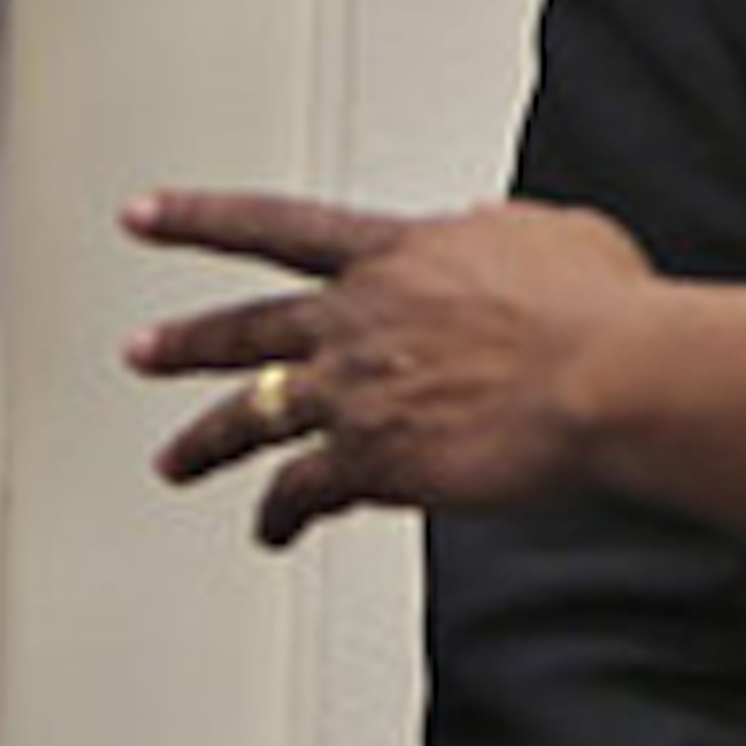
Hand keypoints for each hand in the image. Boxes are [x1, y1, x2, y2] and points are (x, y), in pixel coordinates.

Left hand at [121, 190, 652, 546]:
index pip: (276, 226)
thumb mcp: (551, 233)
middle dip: (185, 341)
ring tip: (174, 462)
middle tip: (141, 349)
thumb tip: (483, 230)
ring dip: (203, 442)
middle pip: (247, 329)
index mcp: (397, 253)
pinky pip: (299, 492)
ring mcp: (353, 390)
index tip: (146, 213)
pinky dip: (278, 517)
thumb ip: (498, 231)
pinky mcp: (368, 461)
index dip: (201, 217)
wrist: (604, 375)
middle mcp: (357, 316)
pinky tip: (272, 533)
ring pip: (249, 417)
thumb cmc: (600, 307)